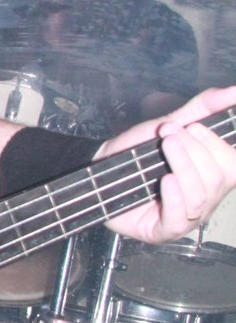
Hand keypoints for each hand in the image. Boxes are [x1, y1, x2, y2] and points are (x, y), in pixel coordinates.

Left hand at [100, 86, 235, 243]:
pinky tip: (166, 180)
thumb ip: (203, 108)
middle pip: (217, 179)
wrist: (100, 170)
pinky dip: (175, 196)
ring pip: (200, 196)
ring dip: (183, 166)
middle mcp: (205, 199)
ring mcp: (187, 218)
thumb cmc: (137, 152)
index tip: (193, 127)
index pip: (234, 166)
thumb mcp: (171, 124)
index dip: (218, 146)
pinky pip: (181, 218)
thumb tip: (234, 90)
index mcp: (212, 176)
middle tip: (169, 135)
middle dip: (194, 151)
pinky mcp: (165, 231)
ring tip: (164, 147)